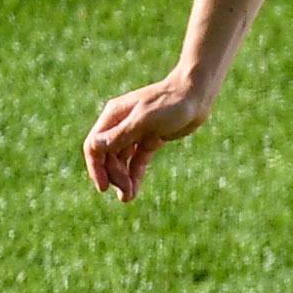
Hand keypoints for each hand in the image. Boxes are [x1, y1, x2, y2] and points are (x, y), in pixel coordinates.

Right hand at [85, 72, 212, 201]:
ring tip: (128, 197)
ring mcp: (135, 133)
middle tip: (126, 191)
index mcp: (113, 117)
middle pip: (108, 156)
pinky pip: (138, 160)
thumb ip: (121, 134)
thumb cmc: (171, 102)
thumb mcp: (145, 120)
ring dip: (123, 178)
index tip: (103, 187)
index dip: (96, 167)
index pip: (94, 146)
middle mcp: (120, 125)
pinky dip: (135, 174)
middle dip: (114, 175)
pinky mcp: (150, 139)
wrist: (198, 95)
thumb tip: (95, 147)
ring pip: (122, 160)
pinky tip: (133, 190)